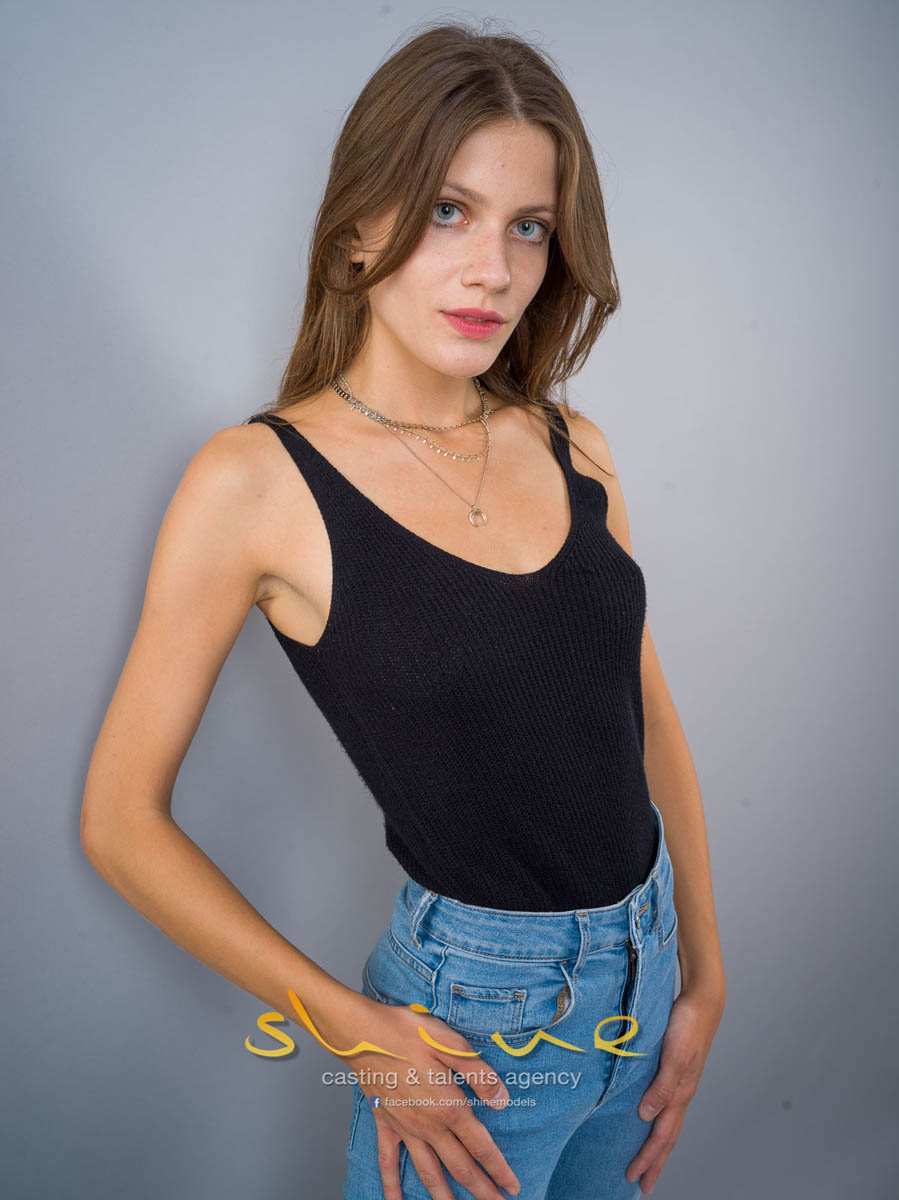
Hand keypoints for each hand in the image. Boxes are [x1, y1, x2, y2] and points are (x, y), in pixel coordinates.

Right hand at [349, 998, 521, 1199]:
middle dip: (481, 1190)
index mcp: (449, 1106)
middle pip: (460, 1167)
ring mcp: (405, 1128)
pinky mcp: (385, 1123)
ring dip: (444, 1197)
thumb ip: (478, 1075)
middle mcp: (428, 1125)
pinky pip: (388, 1162)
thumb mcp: (450, 1044)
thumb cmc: (406, 1032)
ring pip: (429, 1172)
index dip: (498, 1169)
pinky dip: (392, 1185)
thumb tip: (502, 1100)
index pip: (481, 1146)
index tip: (513, 1186)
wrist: (361, 1034)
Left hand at [625, 984, 724, 1194]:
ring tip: (648, 1160)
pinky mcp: (676, 1070)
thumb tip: (646, 1116)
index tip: (634, 1178)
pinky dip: (659, 1121)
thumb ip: (662, 1086)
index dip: (648, 1158)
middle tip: (641, 1184)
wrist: (702, 1000)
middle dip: (654, 1161)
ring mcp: (680, 1082)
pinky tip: (650, 1118)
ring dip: (657, 1145)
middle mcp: (681, 1092)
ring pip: (668, 1123)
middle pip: (667, 1136)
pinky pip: (666, 1105)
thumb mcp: (674, 1056)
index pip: (662, 1135)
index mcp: (680, 1093)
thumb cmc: (687, 1025)